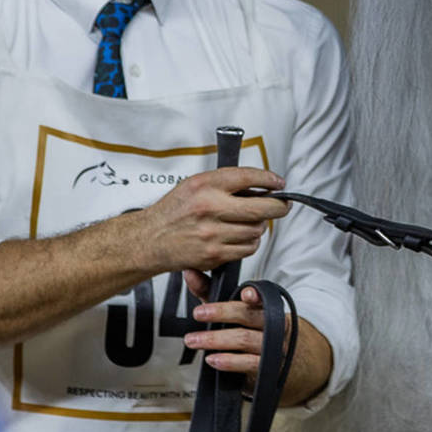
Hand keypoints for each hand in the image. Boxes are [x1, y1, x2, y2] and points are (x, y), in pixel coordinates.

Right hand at [134, 167, 289, 275]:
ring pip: (257, 230)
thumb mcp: (194, 185)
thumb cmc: (173, 212)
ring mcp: (212, 233)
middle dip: (279, 206)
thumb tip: (261, 186)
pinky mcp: (214, 254)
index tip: (278, 183)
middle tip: (282, 205)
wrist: (149, 239)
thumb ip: (226, 183)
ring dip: (259, 226)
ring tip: (250, 222)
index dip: (270, 179)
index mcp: (204, 186)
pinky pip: (248, 248)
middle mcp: (209, 208)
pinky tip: (239, 237)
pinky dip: (249, 243)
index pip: (248, 177)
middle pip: (262, 208)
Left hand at [183, 280, 270, 394]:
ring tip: (193, 340)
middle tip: (198, 314)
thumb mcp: (233, 308)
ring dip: (216, 339)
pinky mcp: (266, 366)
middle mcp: (271, 324)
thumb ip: (210, 292)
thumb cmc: (255, 329)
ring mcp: (271, 345)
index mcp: (265, 307)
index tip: (245, 294)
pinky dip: (230, 361)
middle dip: (222, 313)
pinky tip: (213, 359)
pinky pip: (249, 363)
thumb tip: (189, 273)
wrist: (287, 358)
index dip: (256, 295)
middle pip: (249, 316)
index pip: (262, 297)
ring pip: (245, 339)